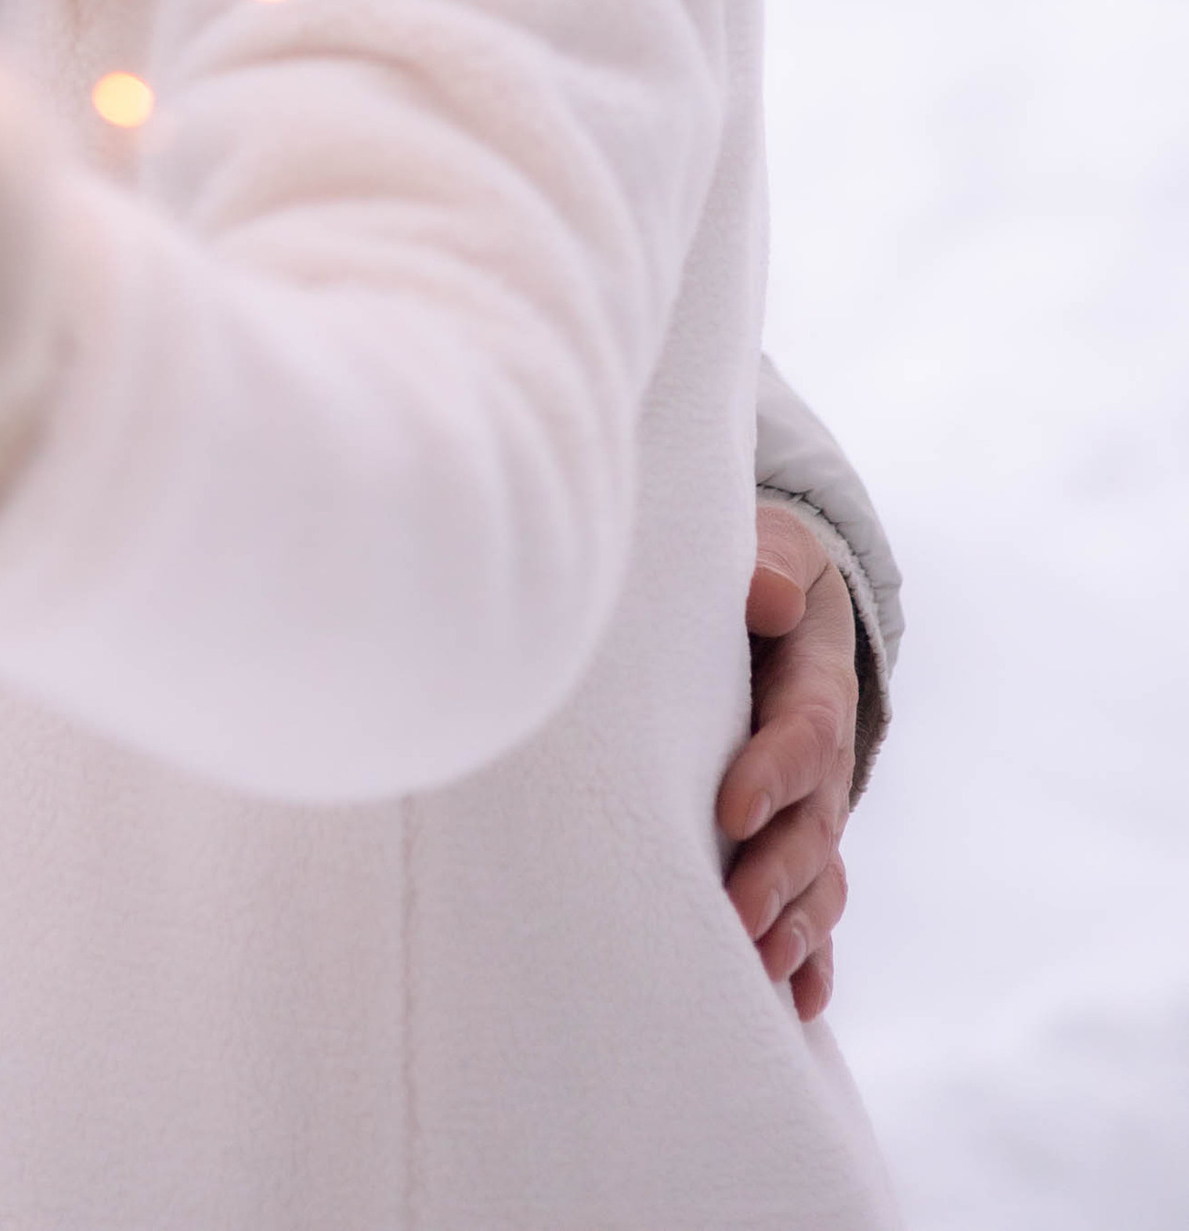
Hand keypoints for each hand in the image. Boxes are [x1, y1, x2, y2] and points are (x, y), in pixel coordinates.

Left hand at [719, 500, 860, 1020]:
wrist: (784, 592)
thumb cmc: (756, 568)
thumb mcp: (770, 548)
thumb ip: (768, 566)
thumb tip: (768, 593)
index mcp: (816, 680)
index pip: (805, 731)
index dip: (775, 771)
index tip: (731, 808)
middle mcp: (823, 755)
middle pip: (814, 822)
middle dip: (778, 873)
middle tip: (737, 915)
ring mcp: (814, 802)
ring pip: (818, 874)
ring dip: (795, 926)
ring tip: (762, 972)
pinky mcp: (797, 833)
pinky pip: (815, 902)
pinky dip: (814, 956)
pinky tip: (800, 1005)